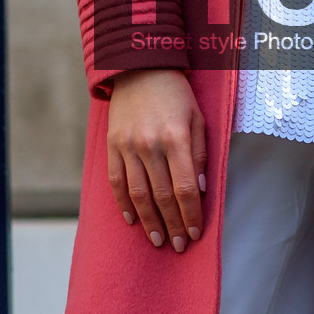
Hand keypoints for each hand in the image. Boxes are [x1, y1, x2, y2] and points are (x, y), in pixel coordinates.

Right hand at [106, 68, 206, 251]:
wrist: (139, 67)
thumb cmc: (176, 94)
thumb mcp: (198, 118)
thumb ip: (200, 154)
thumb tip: (199, 190)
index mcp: (176, 138)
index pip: (184, 188)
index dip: (191, 214)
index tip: (196, 232)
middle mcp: (150, 145)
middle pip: (162, 196)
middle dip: (173, 225)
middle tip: (180, 246)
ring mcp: (128, 146)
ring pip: (138, 194)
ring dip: (149, 221)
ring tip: (158, 239)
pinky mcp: (113, 145)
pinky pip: (117, 181)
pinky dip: (124, 203)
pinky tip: (132, 219)